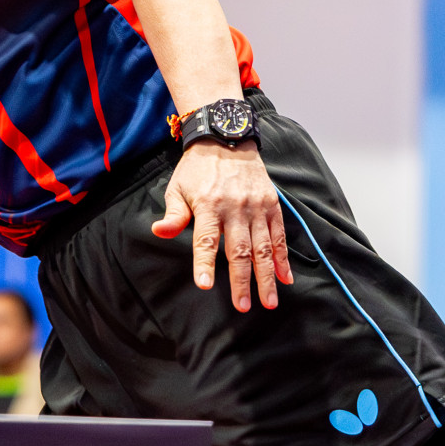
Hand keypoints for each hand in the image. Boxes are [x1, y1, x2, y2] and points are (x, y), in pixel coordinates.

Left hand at [150, 141, 292, 311]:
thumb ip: (173, 214)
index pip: (206, 240)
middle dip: (241, 281)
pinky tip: (285, 278)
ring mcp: (256, 207)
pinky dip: (282, 258)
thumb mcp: (178, 188)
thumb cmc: (197, 169)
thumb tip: (159, 231)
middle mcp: (235, 208)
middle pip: (239, 250)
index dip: (204, 263)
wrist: (226, 140)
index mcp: (208, 206)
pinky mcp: (271, 205)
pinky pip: (278, 236)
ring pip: (262, 248)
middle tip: (243, 306)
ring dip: (266, 277)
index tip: (205, 285)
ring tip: (269, 301)